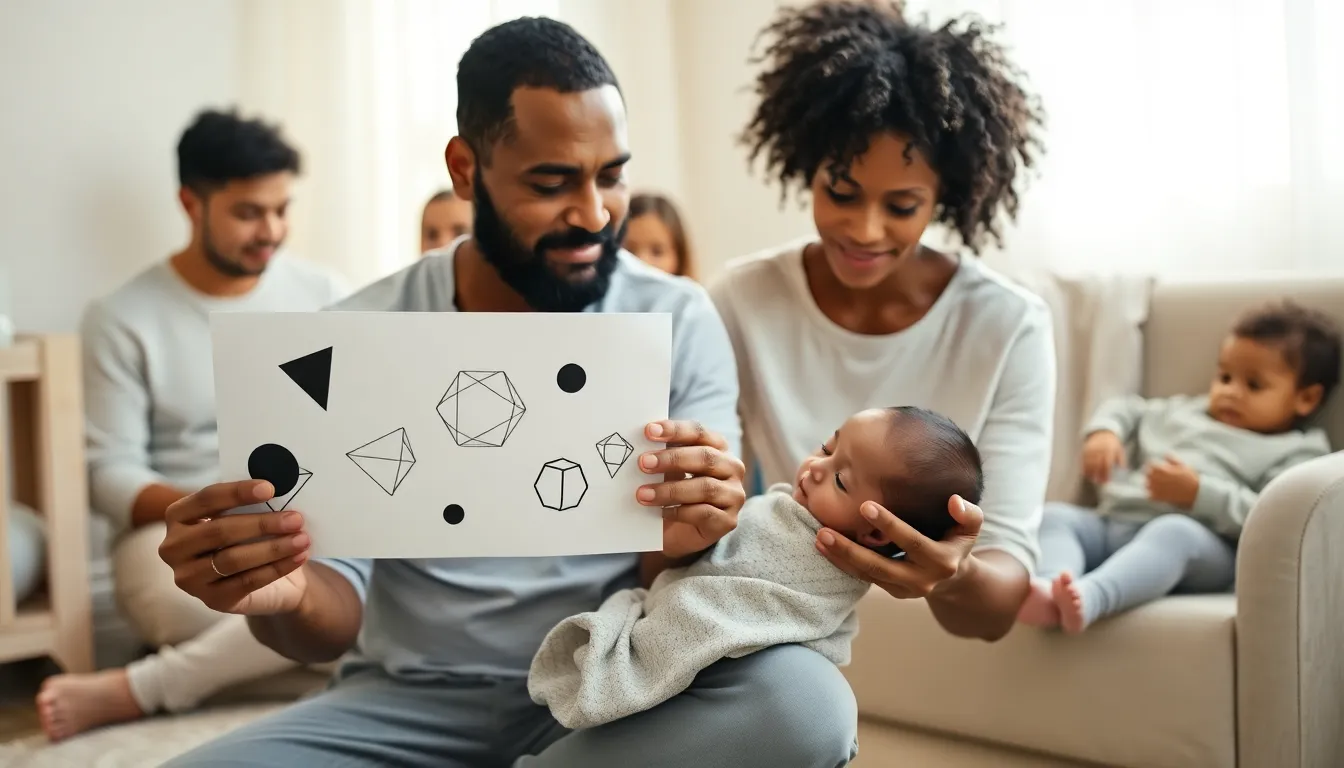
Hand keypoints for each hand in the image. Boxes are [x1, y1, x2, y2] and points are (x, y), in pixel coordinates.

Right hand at [158, 480, 312, 614]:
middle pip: (219, 531)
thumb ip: (253, 501)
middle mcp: (174, 548)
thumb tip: (280, 484)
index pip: (206, 499)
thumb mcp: (248, 515)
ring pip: (233, 559)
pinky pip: (247, 582)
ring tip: (302, 538)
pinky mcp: (211, 600)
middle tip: (296, 518)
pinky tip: (299, 557)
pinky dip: (277, 568)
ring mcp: (189, 577)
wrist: (264, 580)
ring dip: (273, 548)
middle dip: (261, 524)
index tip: (270, 488)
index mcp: (178, 516)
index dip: (237, 492)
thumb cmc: (252, 536)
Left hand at [635, 420, 746, 558]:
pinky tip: (661, 513)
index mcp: (718, 447)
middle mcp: (732, 468)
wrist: (679, 533)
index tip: (648, 431)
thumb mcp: (667, 471)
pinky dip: (679, 512)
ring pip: (705, 487)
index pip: (699, 433)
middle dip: (672, 459)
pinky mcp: (728, 520)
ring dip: (670, 490)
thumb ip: (660, 457)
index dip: (675, 430)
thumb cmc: (673, 494)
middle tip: (643, 463)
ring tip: (643, 494)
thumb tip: (640, 448)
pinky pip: (704, 513)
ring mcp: (734, 495)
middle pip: (705, 457)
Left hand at [816, 495, 983, 598]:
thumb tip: (954, 500)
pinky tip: (823, 547)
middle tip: (824, 531)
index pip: (912, 542)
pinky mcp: (890, 592)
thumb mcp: (971, 528)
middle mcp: (921, 581)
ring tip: (818, 538)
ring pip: (867, 576)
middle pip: (880, 567)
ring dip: (840, 558)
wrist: (954, 578)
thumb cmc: (957, 541)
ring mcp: (903, 590)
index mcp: (941, 562)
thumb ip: (968, 513)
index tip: (865, 505)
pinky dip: (842, 564)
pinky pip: (863, 578)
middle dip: (850, 550)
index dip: (889, 525)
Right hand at [1082, 430, 1125, 484]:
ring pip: (1088, 464)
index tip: (1106, 481)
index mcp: (1108, 450)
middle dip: (1098, 475)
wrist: (1102, 433)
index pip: (1106, 464)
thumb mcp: (1119, 451)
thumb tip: (1121, 472)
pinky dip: (1084, 468)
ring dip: (1090, 473)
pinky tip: (1087, 474)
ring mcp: (1090, 449)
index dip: (1106, 473)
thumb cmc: (1113, 445)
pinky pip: (1083, 461)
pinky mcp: (1085, 450)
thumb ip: (1121, 461)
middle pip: (1096, 465)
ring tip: (1093, 479)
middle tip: (1100, 482)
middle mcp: (1098, 449)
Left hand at [1145, 455, 1199, 508]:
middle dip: (1151, 474)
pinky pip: (1149, 496)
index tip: (1157, 467)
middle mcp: (1157, 478)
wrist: (1196, 492)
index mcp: (1162, 469)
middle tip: (1157, 476)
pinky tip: (1157, 493)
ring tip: (1156, 484)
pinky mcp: (1159, 498)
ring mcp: (1157, 488)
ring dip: (1150, 484)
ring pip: (1147, 484)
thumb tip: (1165, 454)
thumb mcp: (1182, 466)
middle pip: (1147, 474)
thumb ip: (1172, 459)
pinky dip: (1151, 494)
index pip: (1150, 464)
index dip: (1154, 465)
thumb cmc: (1190, 478)